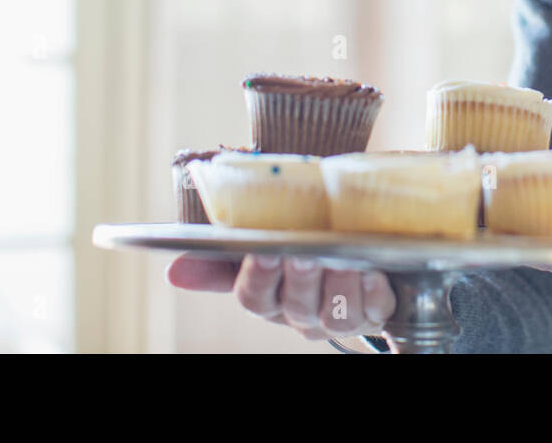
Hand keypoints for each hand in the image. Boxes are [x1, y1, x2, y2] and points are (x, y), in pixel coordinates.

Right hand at [166, 255, 396, 340]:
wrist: (354, 235)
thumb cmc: (301, 237)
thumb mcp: (260, 244)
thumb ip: (220, 260)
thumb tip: (174, 273)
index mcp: (270, 300)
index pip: (255, 297)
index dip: (258, 275)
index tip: (263, 249)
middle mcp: (302, 314)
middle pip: (297, 304)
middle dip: (300, 277)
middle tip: (303, 251)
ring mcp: (340, 316)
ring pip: (336, 312)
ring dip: (340, 283)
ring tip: (342, 257)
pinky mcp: (376, 310)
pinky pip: (374, 307)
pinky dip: (373, 289)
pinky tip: (373, 270)